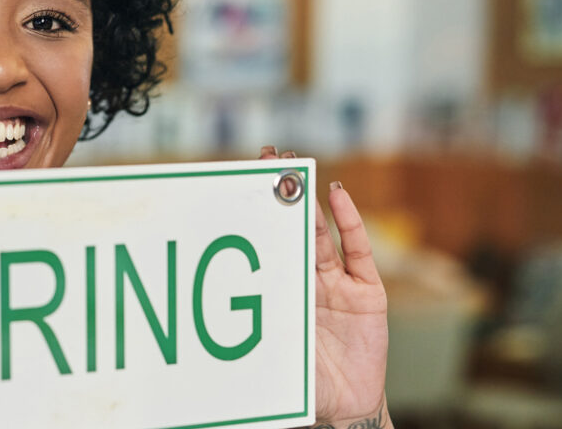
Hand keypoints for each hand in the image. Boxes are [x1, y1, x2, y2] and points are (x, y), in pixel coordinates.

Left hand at [259, 147, 391, 427]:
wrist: (346, 409)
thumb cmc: (303, 387)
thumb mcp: (266, 356)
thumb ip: (242, 338)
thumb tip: (193, 335)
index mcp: (281, 292)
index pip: (265, 242)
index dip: (257, 212)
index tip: (240, 180)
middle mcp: (309, 281)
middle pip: (293, 228)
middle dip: (283, 193)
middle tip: (269, 157)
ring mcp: (339, 284)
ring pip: (322, 233)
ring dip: (310, 200)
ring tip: (296, 167)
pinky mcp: (368, 293)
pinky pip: (359, 251)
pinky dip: (350, 220)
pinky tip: (337, 194)